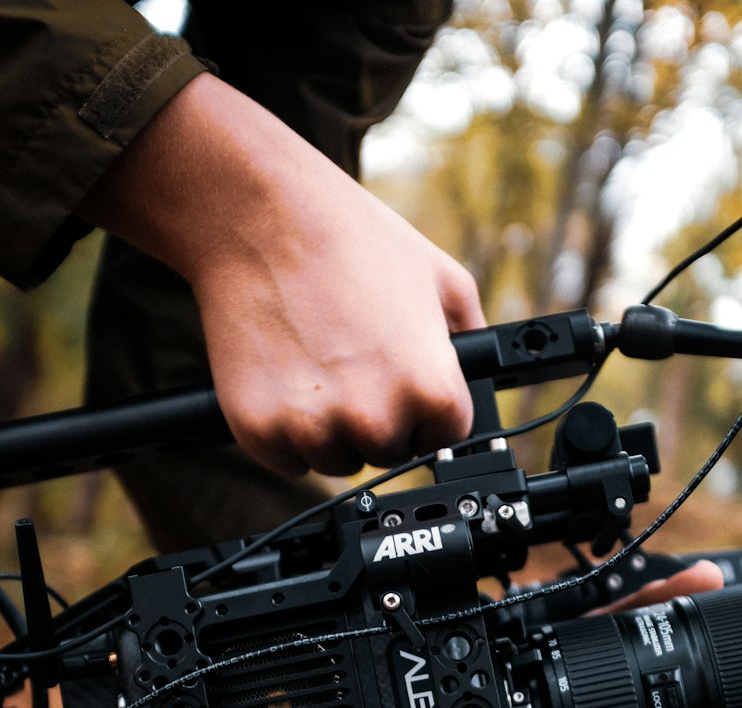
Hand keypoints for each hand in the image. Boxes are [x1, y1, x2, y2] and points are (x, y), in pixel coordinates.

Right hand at [81, 74, 483, 476]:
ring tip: (317, 361)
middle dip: (376, 418)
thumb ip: (472, 341)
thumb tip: (483, 377)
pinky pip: (287, 458)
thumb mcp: (444, 279)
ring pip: (335, 460)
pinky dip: (283, 430)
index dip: (424, 412)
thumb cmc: (352, 239)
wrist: (259, 214)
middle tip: (353, 360)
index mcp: (432, 391)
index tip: (402, 382)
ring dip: (329, 428)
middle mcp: (376, 422)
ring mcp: (314, 431)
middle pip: (387, 454)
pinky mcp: (260, 431)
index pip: (443, 440)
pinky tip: (283, 374)